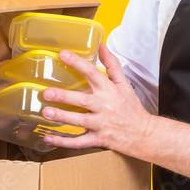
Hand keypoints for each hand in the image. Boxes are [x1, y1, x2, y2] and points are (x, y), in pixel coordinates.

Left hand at [38, 43, 152, 152]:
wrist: (143, 133)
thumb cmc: (131, 109)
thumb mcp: (125, 84)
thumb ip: (112, 65)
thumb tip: (102, 47)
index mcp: (110, 91)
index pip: (93, 74)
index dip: (78, 63)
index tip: (63, 55)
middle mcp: (105, 107)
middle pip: (83, 100)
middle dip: (64, 97)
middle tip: (47, 93)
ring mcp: (101, 124)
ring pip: (80, 121)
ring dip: (62, 117)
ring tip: (46, 112)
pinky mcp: (98, 139)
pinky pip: (79, 142)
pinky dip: (63, 142)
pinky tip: (49, 137)